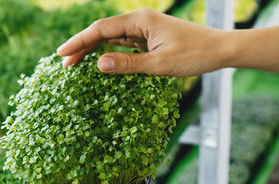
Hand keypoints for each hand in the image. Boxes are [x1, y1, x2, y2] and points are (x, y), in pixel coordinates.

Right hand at [57, 8, 228, 75]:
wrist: (219, 50)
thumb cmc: (194, 55)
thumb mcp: (160, 64)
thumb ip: (128, 63)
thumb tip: (98, 64)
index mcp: (140, 20)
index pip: (101, 29)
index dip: (79, 41)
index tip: (61, 54)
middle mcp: (138, 22)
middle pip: (102, 32)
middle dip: (82, 47)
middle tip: (64, 64)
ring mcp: (143, 31)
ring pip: (110, 39)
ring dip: (92, 51)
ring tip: (75, 65)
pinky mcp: (147, 40)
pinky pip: (122, 45)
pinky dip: (108, 53)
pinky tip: (98, 63)